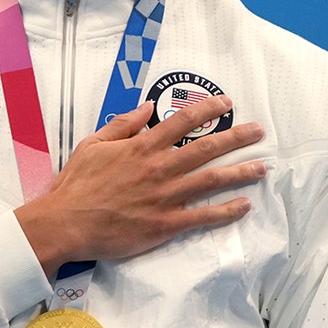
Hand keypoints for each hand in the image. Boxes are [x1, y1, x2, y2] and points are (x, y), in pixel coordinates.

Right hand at [14, 95, 265, 277]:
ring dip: (240, 173)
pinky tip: (244, 205)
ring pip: (211, 181)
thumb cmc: (77, 183)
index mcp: (142, 147)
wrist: (66, 223)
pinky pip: (202, 217)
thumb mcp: (93, 143)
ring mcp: (165, 197)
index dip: (207, 109)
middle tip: (259, 131)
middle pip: (206, 148)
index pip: (182, 121)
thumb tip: (147, 106)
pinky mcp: (165, 224)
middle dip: (236, 137)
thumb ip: (123, 124)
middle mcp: (159, 168)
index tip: (227, 103)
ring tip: (261, 168)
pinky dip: (226, 211)